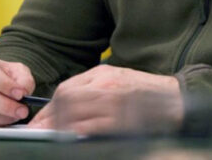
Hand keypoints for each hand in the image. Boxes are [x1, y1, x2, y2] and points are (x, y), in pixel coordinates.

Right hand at [0, 55, 34, 126]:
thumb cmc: (3, 77)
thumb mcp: (15, 70)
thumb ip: (23, 78)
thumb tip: (24, 91)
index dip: (4, 84)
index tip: (21, 94)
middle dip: (6, 106)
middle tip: (23, 111)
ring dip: (4, 118)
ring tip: (17, 116)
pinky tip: (7, 122)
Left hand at [27, 65, 182, 135]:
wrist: (173, 98)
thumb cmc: (144, 90)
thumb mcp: (117, 77)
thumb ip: (93, 86)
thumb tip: (65, 102)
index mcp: (103, 74)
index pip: (67, 89)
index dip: (49, 106)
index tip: (40, 119)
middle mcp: (106, 85)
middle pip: (66, 99)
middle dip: (49, 117)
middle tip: (38, 130)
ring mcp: (114, 101)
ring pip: (75, 112)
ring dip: (58, 126)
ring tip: (50, 135)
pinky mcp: (122, 119)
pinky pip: (92, 126)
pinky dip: (76, 132)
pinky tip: (69, 137)